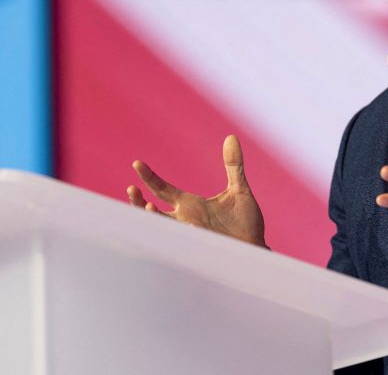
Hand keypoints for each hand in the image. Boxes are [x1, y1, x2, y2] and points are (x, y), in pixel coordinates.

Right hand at [127, 134, 266, 247]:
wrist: (256, 248)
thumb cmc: (245, 222)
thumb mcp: (239, 190)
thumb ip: (233, 166)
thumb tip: (231, 137)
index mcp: (190, 205)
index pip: (162, 190)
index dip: (149, 177)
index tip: (137, 163)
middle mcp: (184, 220)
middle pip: (151, 211)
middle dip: (139, 202)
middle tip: (131, 189)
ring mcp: (189, 236)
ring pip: (161, 229)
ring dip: (154, 220)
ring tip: (148, 208)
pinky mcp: (199, 249)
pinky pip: (185, 243)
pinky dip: (184, 234)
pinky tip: (189, 226)